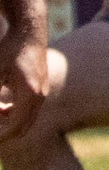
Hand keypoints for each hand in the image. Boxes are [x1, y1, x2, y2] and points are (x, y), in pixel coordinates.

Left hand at [0, 27, 47, 142]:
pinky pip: (29, 110)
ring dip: (8, 123)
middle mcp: (40, 96)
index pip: (16, 126)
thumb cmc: (9, 49)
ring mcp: (43, 93)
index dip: (0, 136)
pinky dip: (14, 114)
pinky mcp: (41, 89)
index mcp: (30, 94)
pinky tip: (2, 108)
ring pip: (26, 120)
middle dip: (4, 133)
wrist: (29, 32)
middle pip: (23, 127)